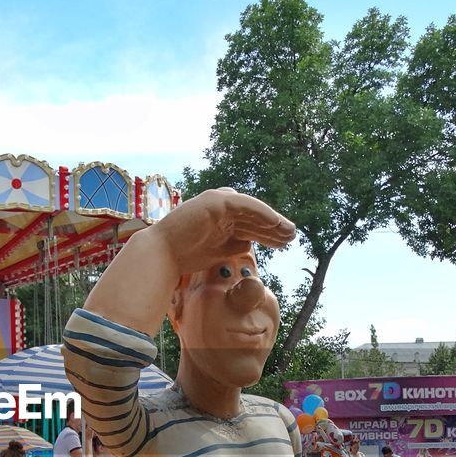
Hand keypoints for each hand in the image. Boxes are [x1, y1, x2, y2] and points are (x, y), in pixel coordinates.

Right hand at [153, 188, 295, 277]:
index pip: (249, 225)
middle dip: (273, 227)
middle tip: (292, 236)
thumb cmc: (185, 256)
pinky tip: (275, 221)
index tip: (283, 243)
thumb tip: (250, 245)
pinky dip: (261, 212)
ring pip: (251, 211)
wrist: (163, 254)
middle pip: (253, 217)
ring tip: (289, 231)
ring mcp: (217, 202)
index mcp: (220, 220)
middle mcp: (220, 209)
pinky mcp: (215, 201)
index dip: (268, 233)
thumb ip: (234, 246)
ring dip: (272, 220)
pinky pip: (244, 204)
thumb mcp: (218, 253)